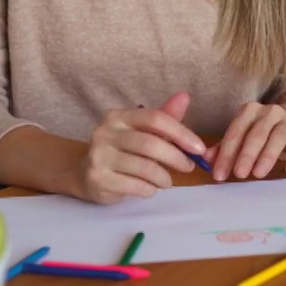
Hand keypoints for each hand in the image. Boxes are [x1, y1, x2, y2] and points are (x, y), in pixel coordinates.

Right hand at [79, 91, 204, 203]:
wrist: (86, 175)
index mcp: (119, 116)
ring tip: (167, 181)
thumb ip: (165, 116)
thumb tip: (185, 96)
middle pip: (151, 144)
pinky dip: (150, 189)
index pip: (155, 118)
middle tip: (189, 167)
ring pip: (145, 168)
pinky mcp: (98, 178)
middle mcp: (105, 132)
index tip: (199, 148)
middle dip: (176, 158)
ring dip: (164, 177)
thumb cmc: (122, 151)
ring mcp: (99, 156)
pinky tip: (151, 188)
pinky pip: (135, 186)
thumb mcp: (143, 132)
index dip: (181, 133)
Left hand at [205, 102, 285, 180]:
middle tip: (239, 174)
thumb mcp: (242, 137)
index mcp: (249, 111)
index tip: (219, 175)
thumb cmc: (263, 133)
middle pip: (256, 132)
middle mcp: (269, 112)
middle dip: (246, 154)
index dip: (226, 153)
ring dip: (268, 155)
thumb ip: (224, 148)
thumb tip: (206, 160)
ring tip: (258, 174)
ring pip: (279, 136)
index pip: (235, 131)